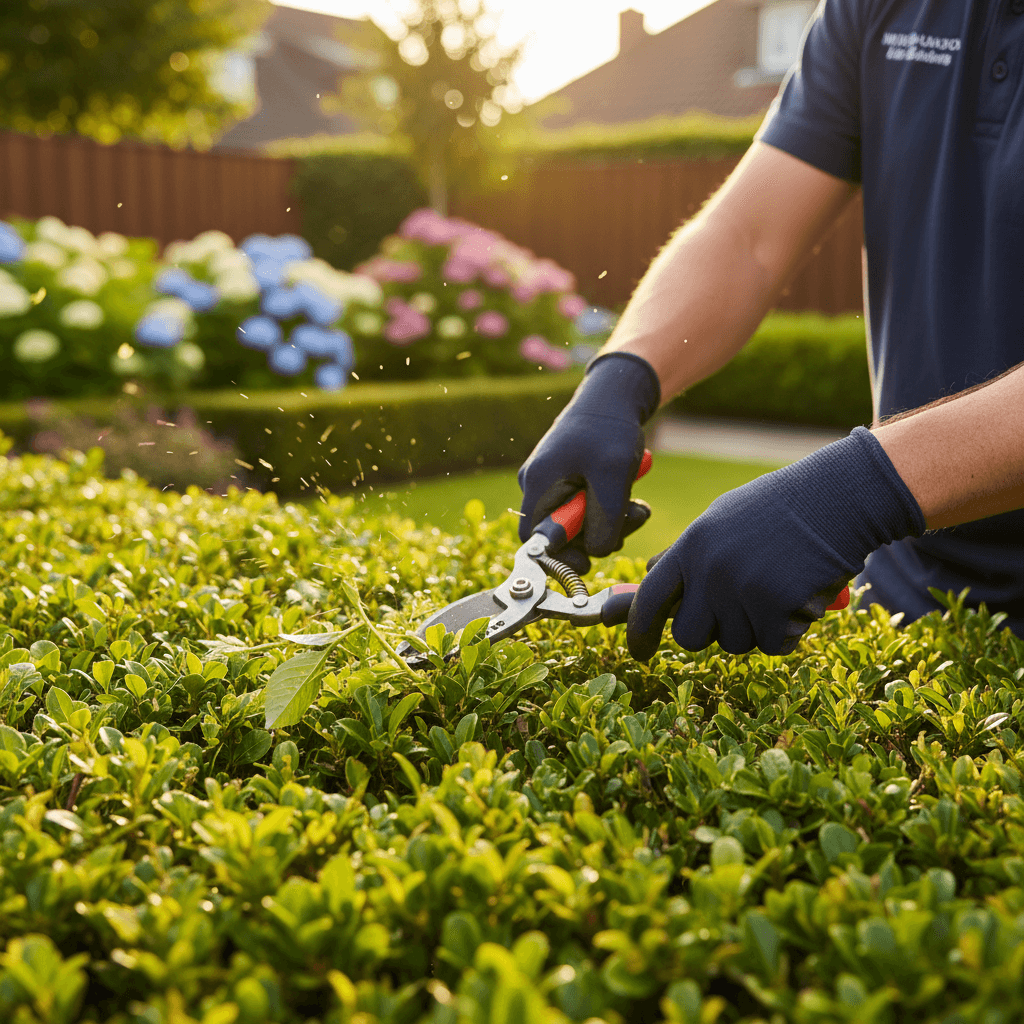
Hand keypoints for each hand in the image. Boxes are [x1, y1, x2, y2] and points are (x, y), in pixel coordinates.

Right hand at [518, 352, 659, 572]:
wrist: (616, 394)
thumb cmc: (610, 428)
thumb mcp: (612, 476)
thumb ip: (604, 520)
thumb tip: (598, 553)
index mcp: (538, 484)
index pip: (535, 540)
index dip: (559, 557)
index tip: (589, 563)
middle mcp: (538, 485)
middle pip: (561, 534)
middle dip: (597, 535)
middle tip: (631, 522)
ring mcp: (553, 481)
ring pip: (579, 523)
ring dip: (611, 522)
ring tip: (638, 506)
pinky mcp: (569, 479)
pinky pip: (586, 508)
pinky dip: (610, 508)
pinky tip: (631, 496)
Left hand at [626, 427, 925, 656]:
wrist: (837, 498)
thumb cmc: (779, 509)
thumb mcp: (721, 519)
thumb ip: (687, 553)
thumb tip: (651, 575)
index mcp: (691, 545)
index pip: (649, 599)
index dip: (639, 632)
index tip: (639, 652)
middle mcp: (709, 570)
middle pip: (688, 635)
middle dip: (710, 632)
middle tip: (738, 611)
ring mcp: (741, 591)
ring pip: (734, 643)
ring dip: (755, 628)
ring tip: (778, 586)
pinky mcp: (777, 609)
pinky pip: (773, 646)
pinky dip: (788, 631)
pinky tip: (800, 597)